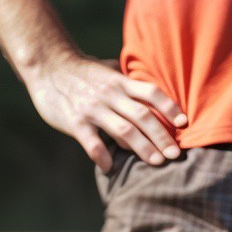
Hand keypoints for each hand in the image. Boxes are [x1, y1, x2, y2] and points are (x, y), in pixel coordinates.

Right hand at [26, 57, 185, 168]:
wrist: (47, 65)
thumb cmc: (82, 71)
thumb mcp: (108, 69)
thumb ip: (127, 78)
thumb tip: (148, 82)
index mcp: (121, 82)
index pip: (152, 93)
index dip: (170, 107)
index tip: (184, 123)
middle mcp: (111, 95)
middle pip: (143, 117)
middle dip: (162, 136)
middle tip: (175, 154)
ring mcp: (92, 108)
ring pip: (124, 130)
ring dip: (142, 148)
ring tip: (156, 162)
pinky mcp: (74, 121)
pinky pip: (92, 141)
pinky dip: (102, 155)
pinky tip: (110, 166)